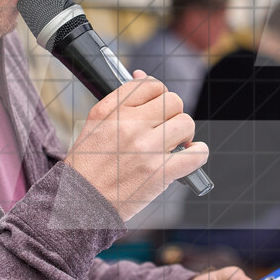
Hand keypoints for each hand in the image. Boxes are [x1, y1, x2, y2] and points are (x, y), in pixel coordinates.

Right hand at [64, 71, 207, 220]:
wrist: (81, 202)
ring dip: (185, 133)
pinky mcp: (159, 173)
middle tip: (166, 127)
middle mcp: (129, 125)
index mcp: (111, 110)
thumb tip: (143, 76)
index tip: (157, 105)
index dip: (159, 93)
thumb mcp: (95, 124)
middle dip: (173, 114)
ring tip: (175, 143)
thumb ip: (120, 101)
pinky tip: (190, 155)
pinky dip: (199, 153)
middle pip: (174, 101)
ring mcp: (146, 149)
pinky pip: (196, 154)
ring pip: (186, 123)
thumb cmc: (89, 165)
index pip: (150, 84)